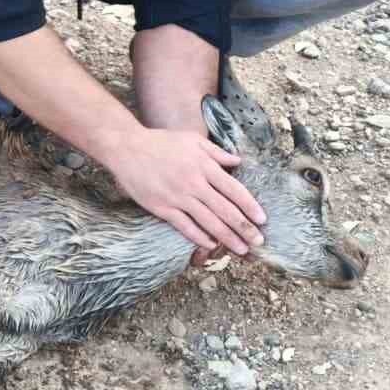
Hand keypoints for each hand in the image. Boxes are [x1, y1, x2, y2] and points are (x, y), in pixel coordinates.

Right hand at [97, 126, 265, 255]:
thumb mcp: (192, 140)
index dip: (250, 207)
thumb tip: (238, 162)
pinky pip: (186, 226)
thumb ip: (216, 152)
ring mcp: (178, 197)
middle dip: (245, 228)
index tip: (262, 219)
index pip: (234, 190)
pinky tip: (211, 244)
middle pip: (226, 210)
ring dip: (228, 238)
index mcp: (204, 166)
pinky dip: (200, 237)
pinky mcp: (162, 207)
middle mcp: (194, 183)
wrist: (127, 148)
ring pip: (209, 222)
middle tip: (258, 242)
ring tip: (241, 249)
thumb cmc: (161, 142)